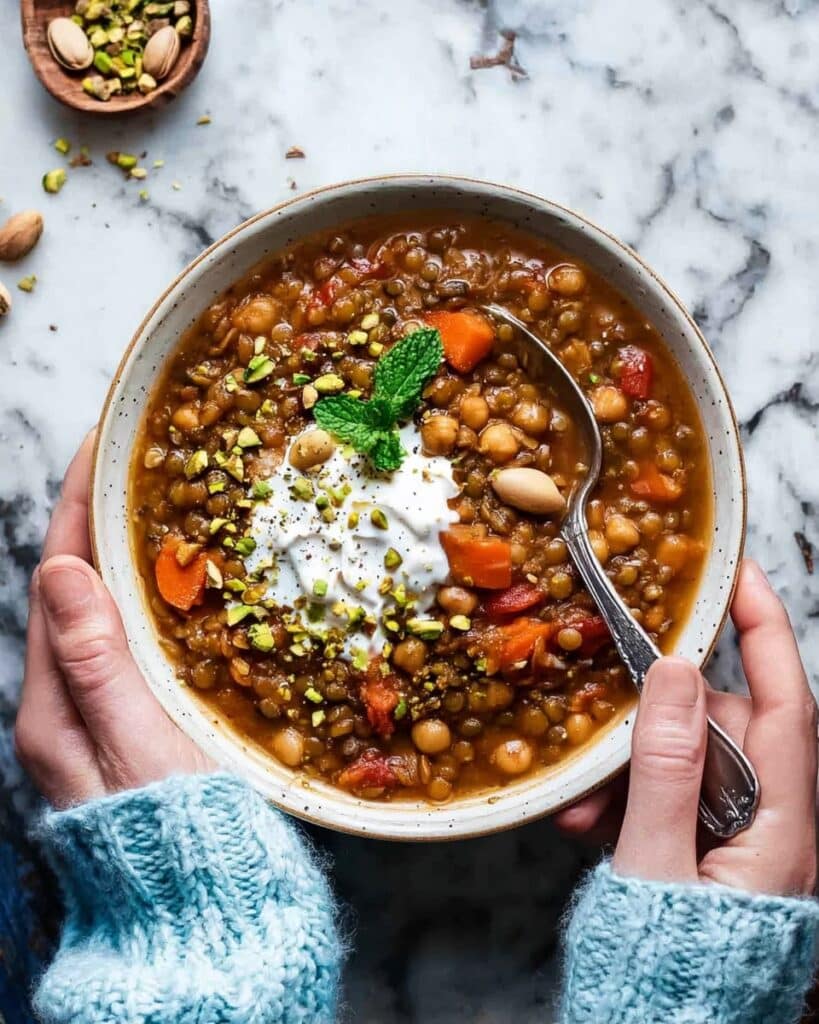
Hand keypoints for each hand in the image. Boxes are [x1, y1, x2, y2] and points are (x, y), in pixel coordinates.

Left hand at [15, 431, 211, 808]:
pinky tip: (180, 581)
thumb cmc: (177, 833)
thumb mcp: (136, 745)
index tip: (99, 450)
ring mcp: (99, 712)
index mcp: (55, 703)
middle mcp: (66, 701)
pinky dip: (148, 595)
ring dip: (123, 553)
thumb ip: (98, 662)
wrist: (200, 906)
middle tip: (136, 463)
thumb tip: (62, 570)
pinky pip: (130, 638)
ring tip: (160, 503)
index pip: (59, 578)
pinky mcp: (135, 722)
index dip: (78, 509)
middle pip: (74, 587)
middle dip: (97, 519)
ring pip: (103, 610)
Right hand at [559, 561, 816, 895]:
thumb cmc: (670, 966)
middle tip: (601, 717)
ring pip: (688, 763)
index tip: (737, 576)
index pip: (786, 702)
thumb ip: (663, 766)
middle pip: (723, 729)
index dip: (765, 630)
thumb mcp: (656, 862)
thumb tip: (670, 672)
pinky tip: (592, 821)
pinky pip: (672, 799)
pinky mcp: (709, 851)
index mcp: (781, 825)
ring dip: (631, 769)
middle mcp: (771, 824)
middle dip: (657, 717)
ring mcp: (740, 838)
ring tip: (585, 802)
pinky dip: (630, 800)